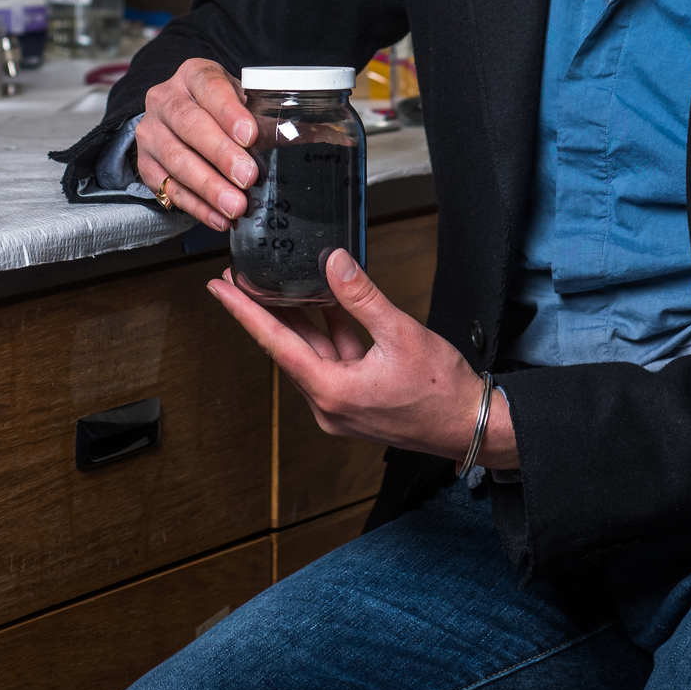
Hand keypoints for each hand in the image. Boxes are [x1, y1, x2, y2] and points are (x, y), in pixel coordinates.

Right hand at [134, 58, 257, 231]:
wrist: (182, 119)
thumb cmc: (221, 109)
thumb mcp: (242, 100)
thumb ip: (268, 115)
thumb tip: (313, 136)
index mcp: (194, 75)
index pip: (210, 87)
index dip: (229, 112)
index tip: (250, 136)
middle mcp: (165, 99)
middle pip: (190, 124)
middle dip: (221, 154)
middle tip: (247, 177)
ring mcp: (151, 132)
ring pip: (176, 159)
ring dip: (208, 186)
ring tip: (236, 206)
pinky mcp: (146, 164)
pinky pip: (169, 188)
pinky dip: (197, 207)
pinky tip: (219, 218)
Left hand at [208, 248, 517, 467]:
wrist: (470, 426)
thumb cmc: (441, 392)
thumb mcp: (400, 334)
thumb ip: (362, 297)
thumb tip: (333, 264)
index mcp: (332, 391)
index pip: (275, 344)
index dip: (244, 312)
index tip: (220, 289)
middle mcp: (329, 404)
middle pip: (288, 348)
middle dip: (264, 312)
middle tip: (239, 279)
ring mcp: (341, 405)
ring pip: (311, 353)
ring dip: (299, 319)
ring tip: (279, 285)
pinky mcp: (355, 401)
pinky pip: (332, 360)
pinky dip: (329, 332)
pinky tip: (329, 304)